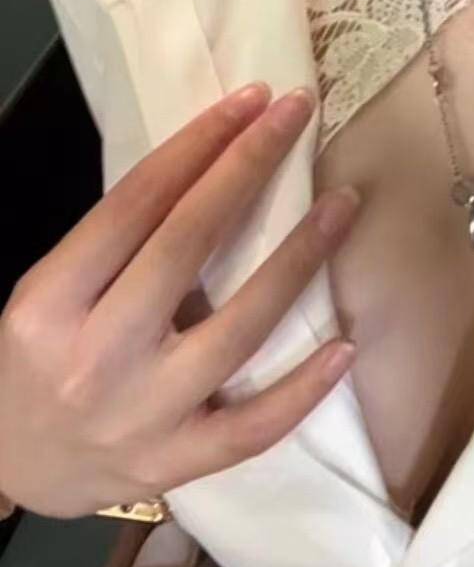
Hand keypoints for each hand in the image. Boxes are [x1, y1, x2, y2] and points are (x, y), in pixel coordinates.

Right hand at [0, 84, 358, 517]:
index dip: (198, 144)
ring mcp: (141, 416)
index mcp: (51, 302)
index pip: (136, 204)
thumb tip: (211, 164)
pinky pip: (251, 428)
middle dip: (248, 167)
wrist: (5, 466)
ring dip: (298, 260)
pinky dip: (302, 389)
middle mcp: (96, 356)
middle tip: (297, 114)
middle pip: (188, 246)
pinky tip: (346, 346)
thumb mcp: (49, 290)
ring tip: (343, 204)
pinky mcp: (174, 465)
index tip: (249, 100)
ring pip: (237, 330)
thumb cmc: (36, 358)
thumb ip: (117, 243)